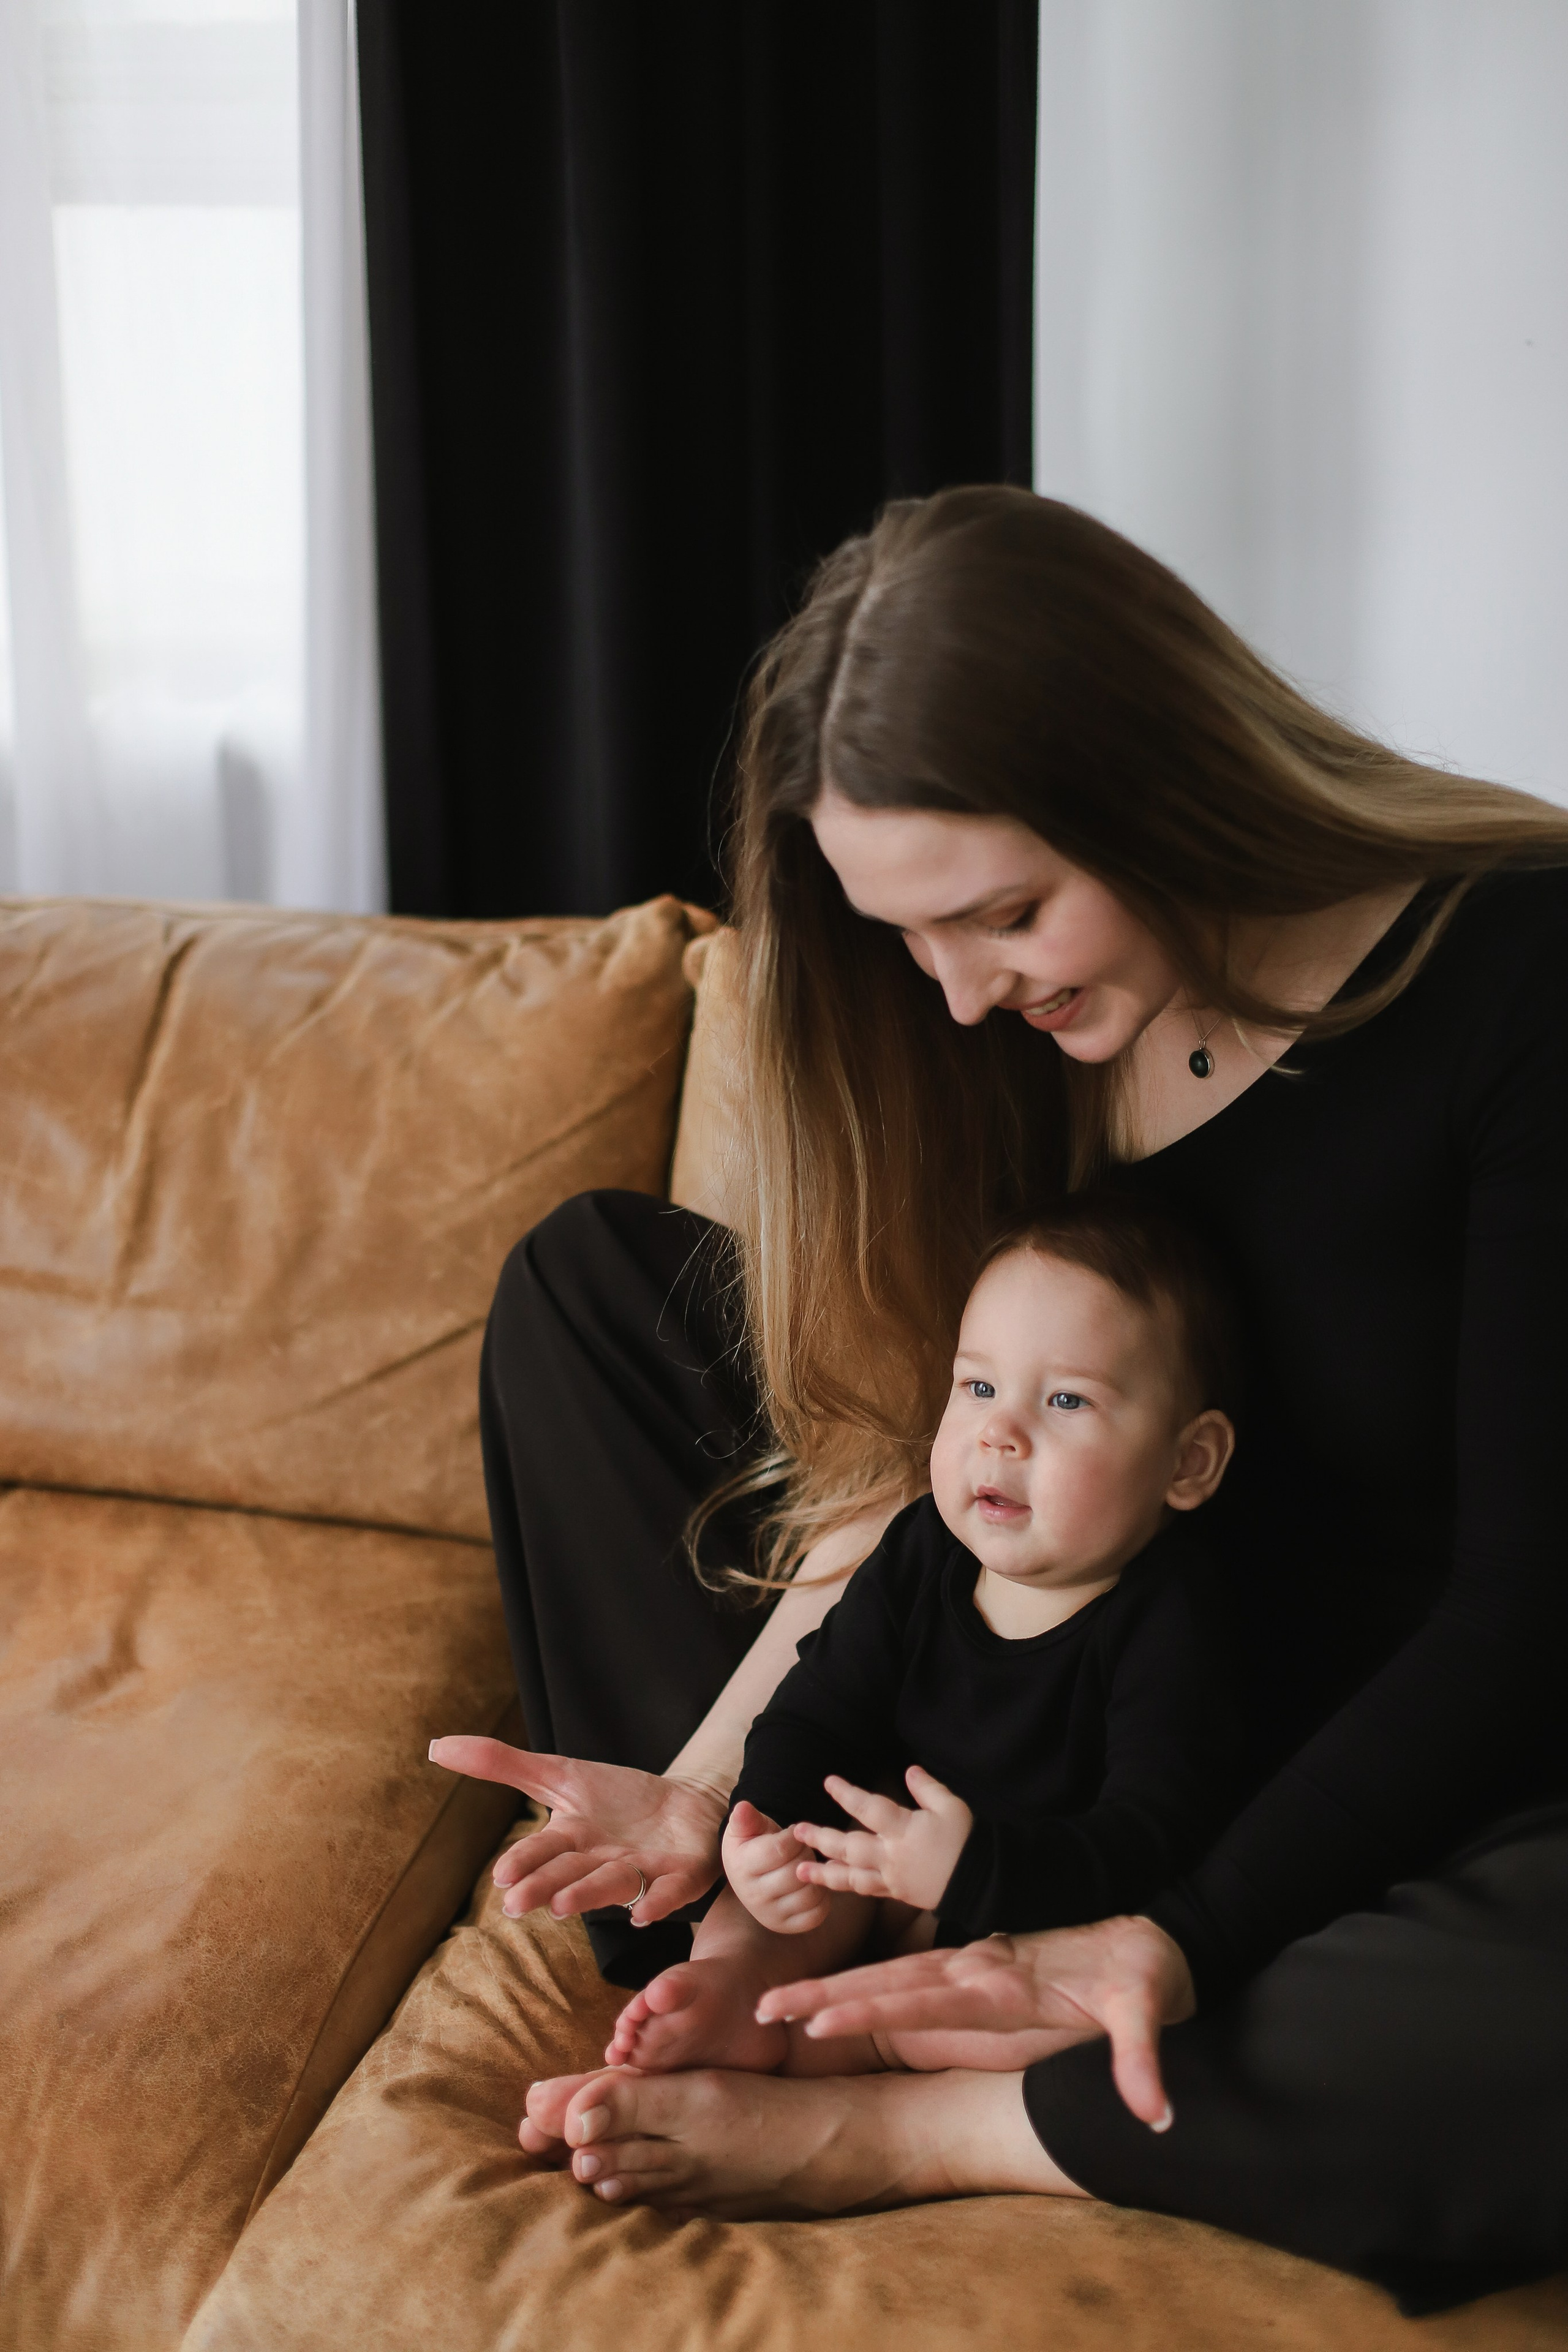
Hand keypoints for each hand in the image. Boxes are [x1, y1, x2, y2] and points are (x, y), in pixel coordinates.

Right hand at [428, 1736, 725, 1926]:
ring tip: (564, 1905)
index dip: (524, 1863)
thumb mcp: (561, 1774)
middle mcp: (601, 1864)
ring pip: (612, 1886)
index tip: (501, 1876)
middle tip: (517, 1904)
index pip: (542, 1852)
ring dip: (589, 1895)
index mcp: (570, 1842)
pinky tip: (645, 1913)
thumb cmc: (618, 1797)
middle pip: (570, 1875)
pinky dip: (657, 1903)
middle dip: (545, 1888)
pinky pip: (669, 1893)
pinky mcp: (681, 1877)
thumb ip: (502, 1764)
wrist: (687, 1803)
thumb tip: (435, 1746)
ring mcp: (641, 1873)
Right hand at [722, 1800, 829, 1932]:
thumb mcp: (747, 1827)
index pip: (780, 1850)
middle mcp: (752, 1896)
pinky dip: (822, 1896)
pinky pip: (816, 1914)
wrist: (751, 1874)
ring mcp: (770, 1915)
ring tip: (806, 1865)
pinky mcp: (787, 1926)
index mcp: (741, 1867)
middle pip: (796, 1873)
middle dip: (806, 1854)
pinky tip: (813, 1882)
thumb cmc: (753, 1843)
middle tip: (801, 1849)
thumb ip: (747, 1818)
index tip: (794, 1833)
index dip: (795, 1837)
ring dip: (816, 1875)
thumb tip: (743, 1807)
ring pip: (809, 1894)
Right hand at [756, 1914, 1195, 2129]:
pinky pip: (907, 1983)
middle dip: (823, 1996)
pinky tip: (830, 2005)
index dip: (870, 2007)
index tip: (817, 2022)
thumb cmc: (1145, 1974)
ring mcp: (971, 1970)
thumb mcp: (1148, 2011)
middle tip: (764, 2009)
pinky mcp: (975, 1976)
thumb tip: (1156, 2117)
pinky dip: (863, 1992)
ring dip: (831, 1993)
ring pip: (887, 1979)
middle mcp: (975, 1971)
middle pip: (885, 1982)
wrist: (1151, 1934)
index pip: (922, 1994)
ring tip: (776, 2007)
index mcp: (1001, 1981)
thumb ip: (1142, 2062)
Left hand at [794, 1766, 972, 1910]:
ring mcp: (893, 1879)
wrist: (983, 1883)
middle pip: (850, 1848)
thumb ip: (928, 1788)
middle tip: (796, 1831)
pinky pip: (867, 1891)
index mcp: (905, 1831)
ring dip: (825, 1873)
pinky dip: (847, 1886)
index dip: (847, 1794)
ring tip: (800, 1872)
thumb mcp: (953, 1806)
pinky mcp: (898, 1893)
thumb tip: (909, 1771)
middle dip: (822, 1839)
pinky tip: (832, 1882)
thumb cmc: (969, 1841)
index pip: (870, 1809)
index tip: (828, 1781)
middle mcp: (893, 1856)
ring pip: (852, 1877)